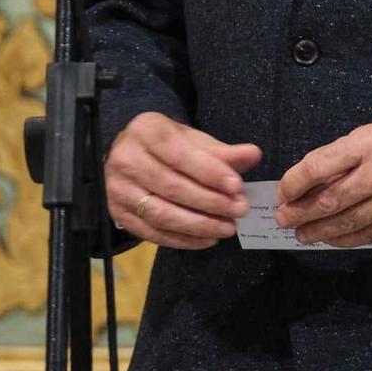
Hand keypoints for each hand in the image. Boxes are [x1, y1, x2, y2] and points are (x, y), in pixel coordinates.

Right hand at [105, 112, 261, 249]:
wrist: (131, 156)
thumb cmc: (167, 147)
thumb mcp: (193, 141)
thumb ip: (223, 151)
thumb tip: (253, 154)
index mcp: (145, 130)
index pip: (178, 154)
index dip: (208, 172)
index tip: (236, 186)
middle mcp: (125, 158)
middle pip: (171, 186)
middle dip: (209, 201)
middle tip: (239, 210)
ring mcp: (118, 189)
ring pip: (161, 213)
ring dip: (199, 225)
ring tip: (227, 228)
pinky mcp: (118, 214)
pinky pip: (153, 233)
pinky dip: (183, 240)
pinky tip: (207, 239)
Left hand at [275, 114, 371, 247]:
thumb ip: (343, 156)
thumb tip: (308, 184)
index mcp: (368, 143)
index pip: (320, 165)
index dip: (295, 182)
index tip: (283, 191)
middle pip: (330, 199)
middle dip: (300, 212)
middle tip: (283, 218)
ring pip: (346, 222)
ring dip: (318, 231)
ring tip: (300, 233)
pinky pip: (367, 235)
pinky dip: (343, 239)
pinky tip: (329, 239)